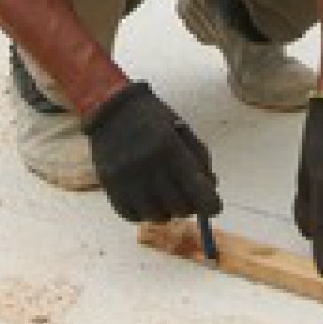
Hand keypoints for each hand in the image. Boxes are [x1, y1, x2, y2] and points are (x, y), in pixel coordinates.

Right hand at [82, 82, 221, 223]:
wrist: (108, 106)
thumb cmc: (152, 117)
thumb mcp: (182, 130)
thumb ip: (200, 159)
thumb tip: (212, 190)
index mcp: (169, 148)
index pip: (198, 192)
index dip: (211, 205)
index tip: (214, 207)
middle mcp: (147, 166)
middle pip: (179, 208)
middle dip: (190, 206)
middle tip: (188, 196)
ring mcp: (125, 179)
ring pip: (156, 217)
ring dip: (167, 211)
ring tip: (166, 197)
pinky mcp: (108, 187)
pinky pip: (131, 216)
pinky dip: (143, 213)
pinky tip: (147, 199)